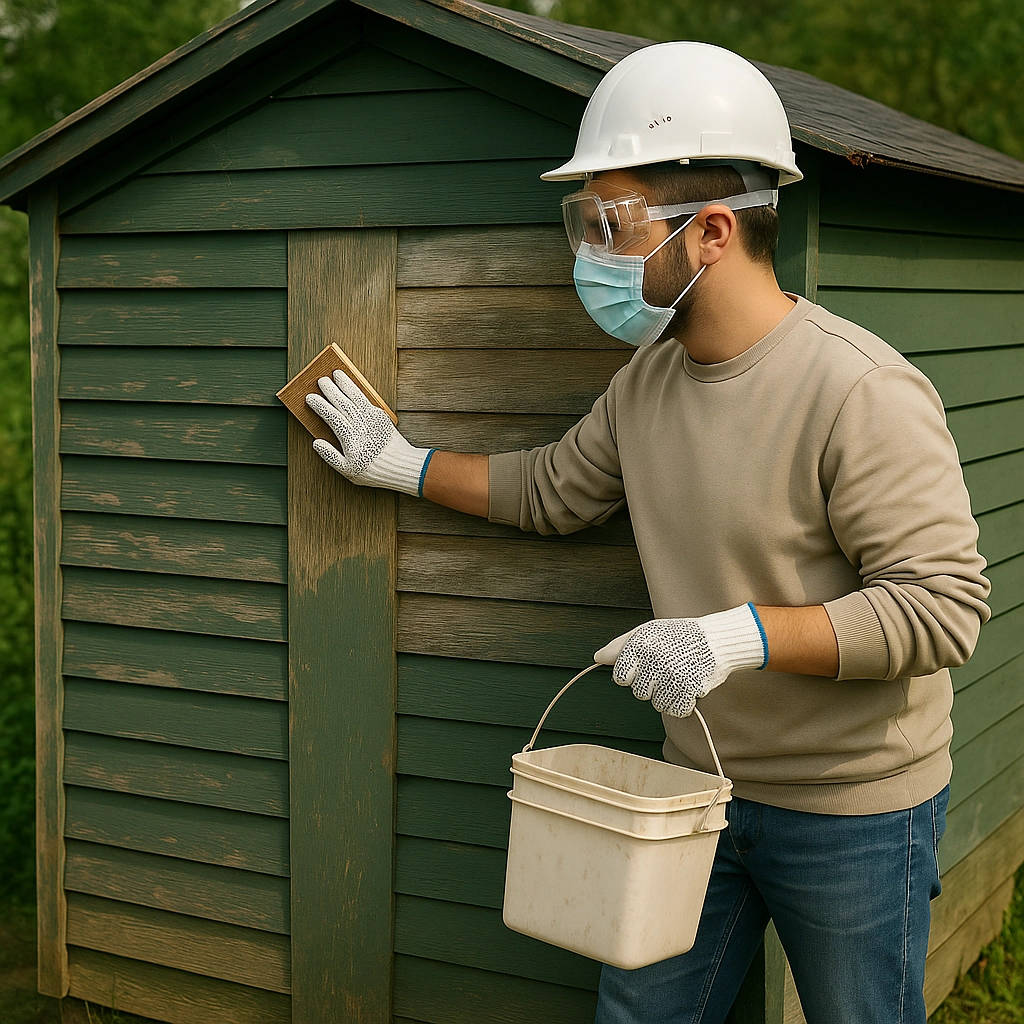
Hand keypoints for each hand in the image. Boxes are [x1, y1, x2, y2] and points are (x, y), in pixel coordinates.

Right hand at [306, 371, 433, 495]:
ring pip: (356, 397)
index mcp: (350, 438)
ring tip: (337, 373)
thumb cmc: (372, 470)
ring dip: (346, 384)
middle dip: (331, 390)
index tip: (310, 398)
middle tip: (321, 380)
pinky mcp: (381, 416)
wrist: (399, 466)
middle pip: (343, 403)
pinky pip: (367, 400)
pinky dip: (358, 391)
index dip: (320, 406)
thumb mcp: (347, 469)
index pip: (331, 416)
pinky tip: (352, 386)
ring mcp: (372, 419)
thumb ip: (330, 455)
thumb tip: (316, 443)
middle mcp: (361, 425)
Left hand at [594, 603, 767, 716]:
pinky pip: (675, 711)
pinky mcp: (689, 690)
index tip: (643, 669)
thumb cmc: (678, 637)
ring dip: (667, 696)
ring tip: (678, 677)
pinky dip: (682, 704)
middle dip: (650, 686)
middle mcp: (653, 661)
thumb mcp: (647, 633)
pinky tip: (687, 687)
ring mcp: (671, 676)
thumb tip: (598, 658)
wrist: (716, 641)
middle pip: (640, 693)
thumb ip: (620, 646)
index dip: (631, 676)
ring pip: (657, 704)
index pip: (620, 677)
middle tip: (665, 671)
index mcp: (640, 645)